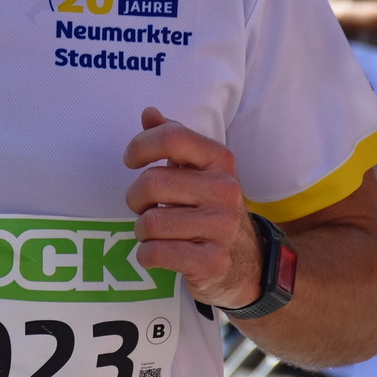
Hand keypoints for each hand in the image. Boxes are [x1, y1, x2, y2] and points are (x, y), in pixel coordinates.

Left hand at [123, 107, 260, 310]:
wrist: (245, 262)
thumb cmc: (208, 209)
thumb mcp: (197, 171)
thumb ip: (173, 140)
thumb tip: (149, 113)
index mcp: (220, 161)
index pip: (172, 137)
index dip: (141, 146)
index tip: (131, 161)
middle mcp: (225, 190)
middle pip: (152, 182)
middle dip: (136, 198)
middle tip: (145, 208)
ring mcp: (222, 227)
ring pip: (149, 222)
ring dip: (142, 231)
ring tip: (157, 233)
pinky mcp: (213, 261)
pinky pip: (156, 252)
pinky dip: (147, 255)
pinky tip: (158, 253)